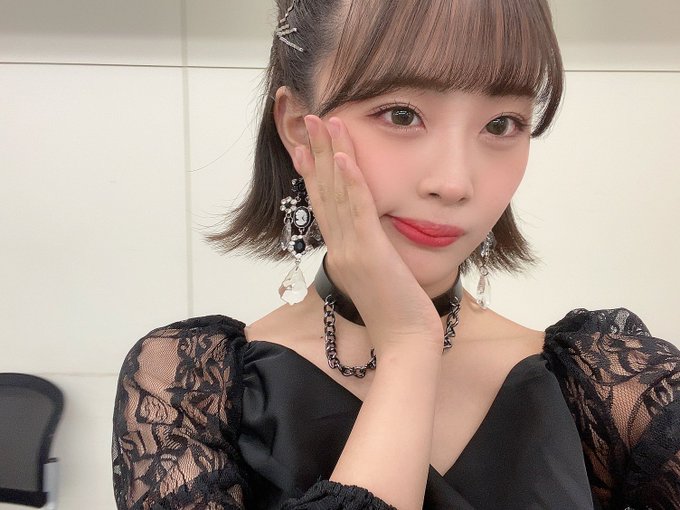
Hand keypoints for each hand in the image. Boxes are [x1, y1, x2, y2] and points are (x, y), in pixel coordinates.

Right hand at [294, 115, 443, 354]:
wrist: (405, 344)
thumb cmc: (396, 315)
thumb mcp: (378, 278)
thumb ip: (369, 254)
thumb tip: (369, 239)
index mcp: (341, 253)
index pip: (323, 206)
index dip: (313, 173)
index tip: (303, 146)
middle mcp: (340, 248)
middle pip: (323, 192)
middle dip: (316, 152)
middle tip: (308, 118)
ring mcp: (352, 250)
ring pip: (337, 194)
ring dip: (329, 155)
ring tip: (324, 121)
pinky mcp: (370, 253)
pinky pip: (358, 211)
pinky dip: (350, 182)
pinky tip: (344, 157)